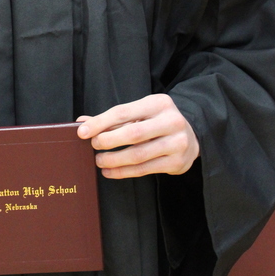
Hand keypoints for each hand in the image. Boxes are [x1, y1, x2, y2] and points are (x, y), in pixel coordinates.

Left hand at [76, 94, 198, 178]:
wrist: (192, 135)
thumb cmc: (158, 121)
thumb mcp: (140, 112)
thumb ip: (113, 118)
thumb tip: (82, 122)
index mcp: (159, 103)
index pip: (123, 112)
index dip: (100, 122)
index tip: (82, 131)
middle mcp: (171, 121)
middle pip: (133, 133)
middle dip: (108, 141)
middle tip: (94, 146)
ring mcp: (177, 143)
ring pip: (138, 154)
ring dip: (114, 160)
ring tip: (100, 161)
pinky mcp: (177, 162)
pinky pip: (145, 169)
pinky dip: (123, 172)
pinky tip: (110, 171)